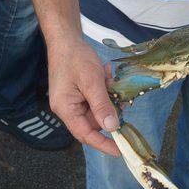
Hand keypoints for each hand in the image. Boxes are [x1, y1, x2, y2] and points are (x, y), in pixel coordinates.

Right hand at [47, 36, 120, 156]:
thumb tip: (112, 128)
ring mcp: (73, 100)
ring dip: (108, 96)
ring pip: (98, 108)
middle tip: (122, 99)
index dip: (103, 144)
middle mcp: (68, 108)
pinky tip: (106, 74)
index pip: (85, 135)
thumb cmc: (75, 59)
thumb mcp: (92, 82)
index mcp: (66, 109)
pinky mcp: (79, 92)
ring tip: (110, 79)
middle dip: (110, 111)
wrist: (66, 38)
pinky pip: (96, 98)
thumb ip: (102, 106)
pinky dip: (104, 89)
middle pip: (93, 121)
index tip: (120, 150)